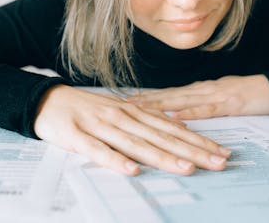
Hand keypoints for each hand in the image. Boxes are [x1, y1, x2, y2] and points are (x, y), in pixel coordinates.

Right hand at [34, 85, 230, 175]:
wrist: (48, 100)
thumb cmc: (87, 108)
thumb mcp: (121, 110)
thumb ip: (148, 120)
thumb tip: (179, 129)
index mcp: (133, 112)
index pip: (171, 129)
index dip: (197, 142)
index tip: (220, 152)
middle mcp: (122, 117)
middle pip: (161, 137)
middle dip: (192, 151)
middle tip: (218, 163)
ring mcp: (100, 126)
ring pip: (136, 144)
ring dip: (162, 157)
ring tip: (186, 168)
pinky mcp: (78, 136)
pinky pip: (98, 150)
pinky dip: (115, 160)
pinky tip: (131, 170)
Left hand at [128, 75, 268, 118]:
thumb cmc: (247, 94)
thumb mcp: (218, 98)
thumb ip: (199, 103)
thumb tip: (178, 111)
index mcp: (199, 89)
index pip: (168, 93)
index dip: (147, 96)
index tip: (127, 99)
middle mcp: (202, 90)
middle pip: (169, 95)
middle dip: (145, 100)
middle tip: (123, 104)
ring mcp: (214, 95)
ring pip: (182, 100)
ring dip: (160, 104)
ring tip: (140, 109)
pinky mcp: (228, 103)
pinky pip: (206, 109)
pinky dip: (190, 113)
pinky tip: (175, 116)